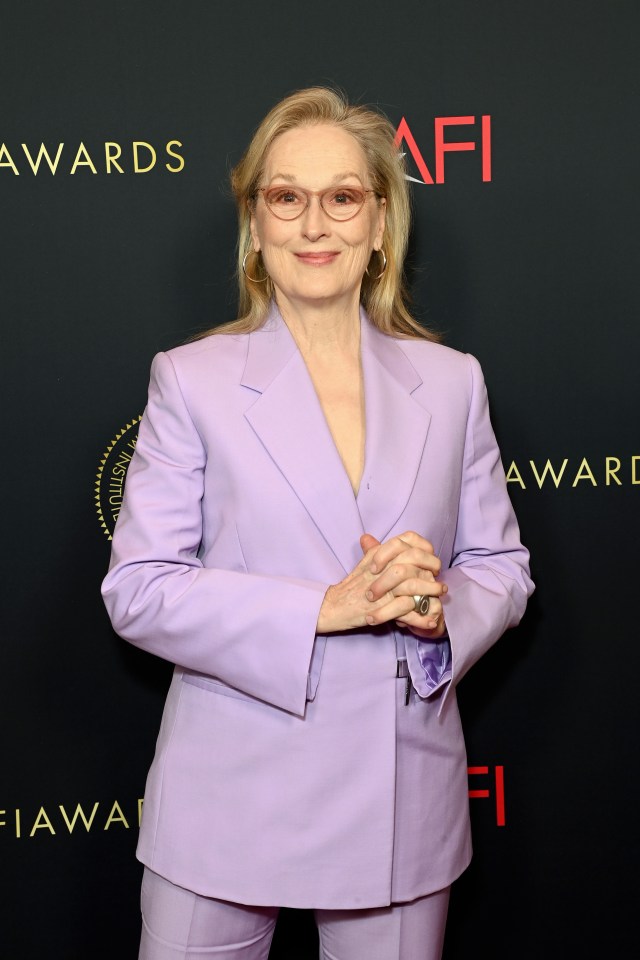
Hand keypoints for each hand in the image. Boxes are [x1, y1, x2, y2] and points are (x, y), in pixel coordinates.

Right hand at [316, 531, 446, 635]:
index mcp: (378, 553)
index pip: (407, 541)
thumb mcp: (366, 562)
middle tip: (440, 581)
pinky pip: (407, 608)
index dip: (425, 550)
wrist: (335, 605)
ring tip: (439, 597)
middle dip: (432, 570)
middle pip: (414, 560)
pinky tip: (430, 619)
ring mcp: (381, 587)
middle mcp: (380, 566)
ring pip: (413, 584)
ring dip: (430, 592)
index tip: (433, 562)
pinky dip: (421, 616)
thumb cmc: (353, 586)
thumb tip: (404, 542)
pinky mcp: (381, 607)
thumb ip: (382, 549)